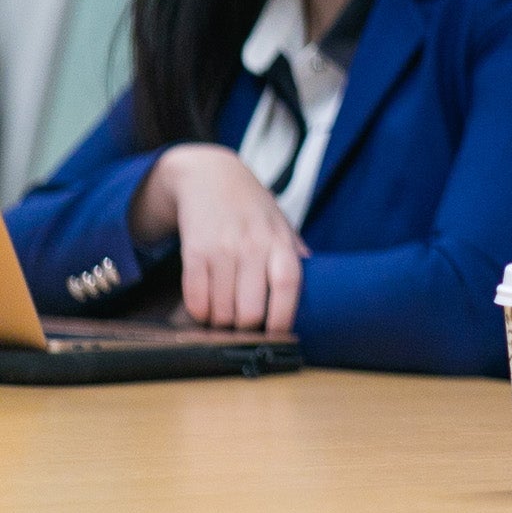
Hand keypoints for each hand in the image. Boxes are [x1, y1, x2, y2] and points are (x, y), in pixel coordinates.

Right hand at [129, 145, 308, 332]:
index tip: (279, 336)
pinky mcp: (194, 251)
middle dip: (246, 330)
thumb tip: (317, 283)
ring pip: (221, 309)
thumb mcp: (281, 223)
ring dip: (220, 323)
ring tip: (224, 318)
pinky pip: (195, 296)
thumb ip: (295, 253)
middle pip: (250, 310)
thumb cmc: (252, 206)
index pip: (288, 286)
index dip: (283, 317)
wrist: (209, 176)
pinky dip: (198, 311)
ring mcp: (222, 249)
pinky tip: (204, 308)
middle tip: (245, 329)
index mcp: (280, 242)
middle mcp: (252, 246)